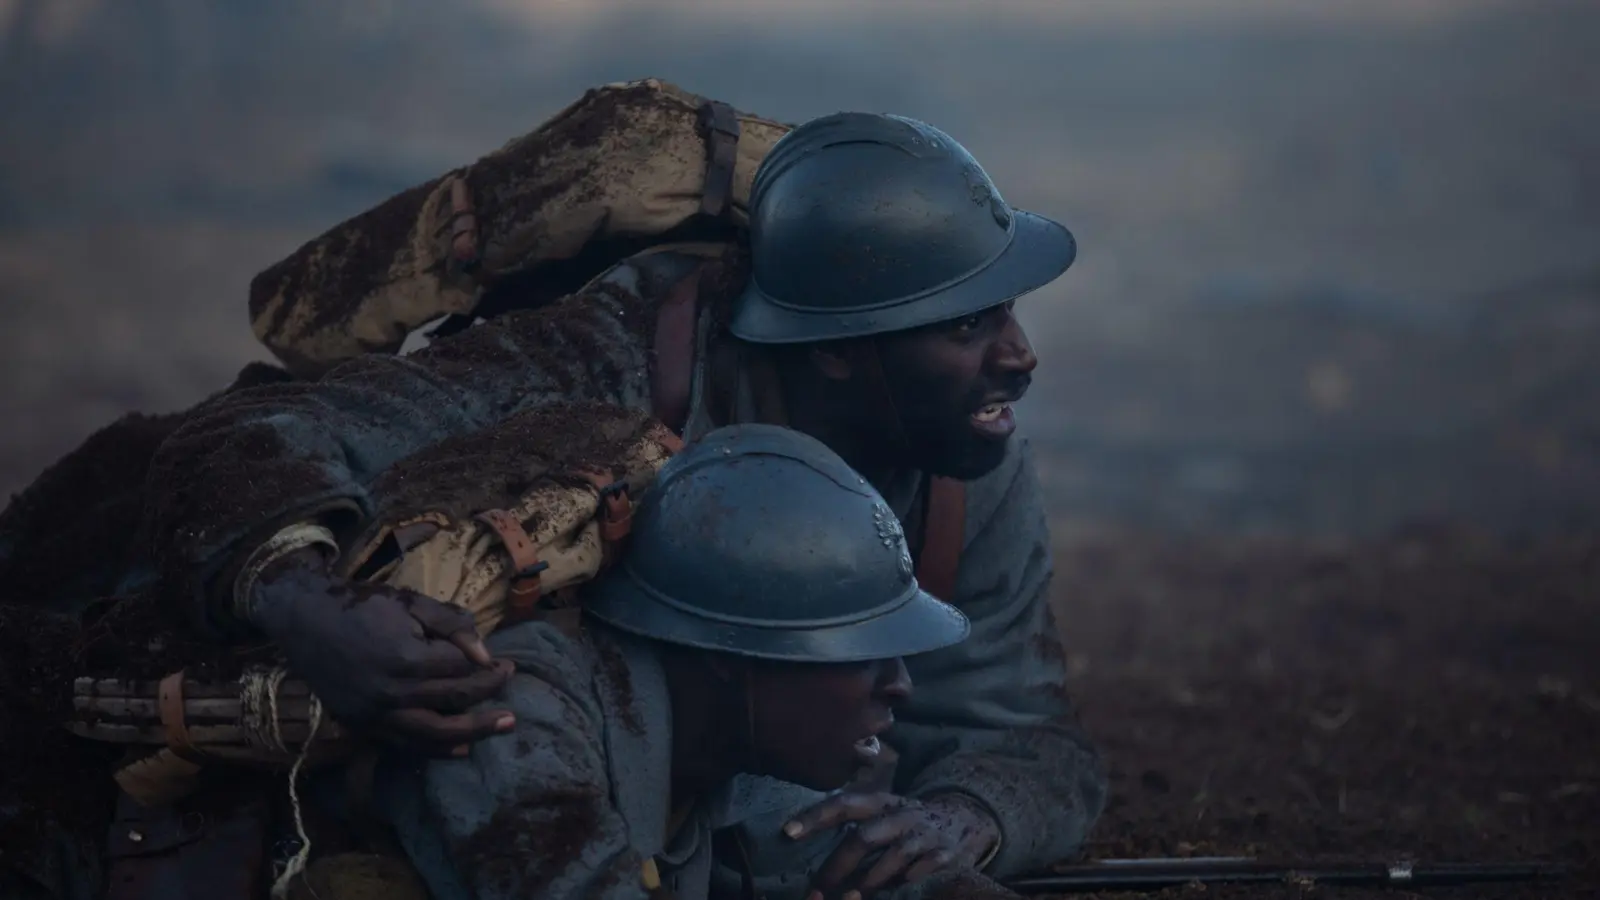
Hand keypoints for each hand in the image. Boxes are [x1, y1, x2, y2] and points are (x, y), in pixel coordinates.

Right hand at [249, 547, 515, 755]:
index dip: (488, 666)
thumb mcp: (412, 602)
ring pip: (434, 734)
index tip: (504, 661)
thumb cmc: (363, 604)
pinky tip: (462, 748)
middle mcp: (391, 693)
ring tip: (504, 726)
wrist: (305, 619)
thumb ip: (452, 625)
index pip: (462, 669)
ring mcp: (374, 714)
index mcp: (406, 658)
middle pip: (454, 702)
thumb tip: (486, 655)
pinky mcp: (362, 725)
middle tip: (511, 684)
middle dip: (488, 695)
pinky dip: (436, 749)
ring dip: (474, 733)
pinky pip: (406, 745)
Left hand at [784, 792, 1000, 899]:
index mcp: (882, 802)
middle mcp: (902, 814)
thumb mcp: (884, 816)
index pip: (844, 803)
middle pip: (863, 836)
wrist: (965, 818)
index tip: (788, 832)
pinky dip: (903, 882)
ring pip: (891, 858)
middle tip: (818, 888)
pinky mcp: (944, 854)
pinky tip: (893, 890)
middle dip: (837, 865)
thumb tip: (813, 852)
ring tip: (848, 896)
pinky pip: (919, 871)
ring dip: (868, 881)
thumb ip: (855, 830)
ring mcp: (925, 834)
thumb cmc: (909, 823)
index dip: (816, 816)